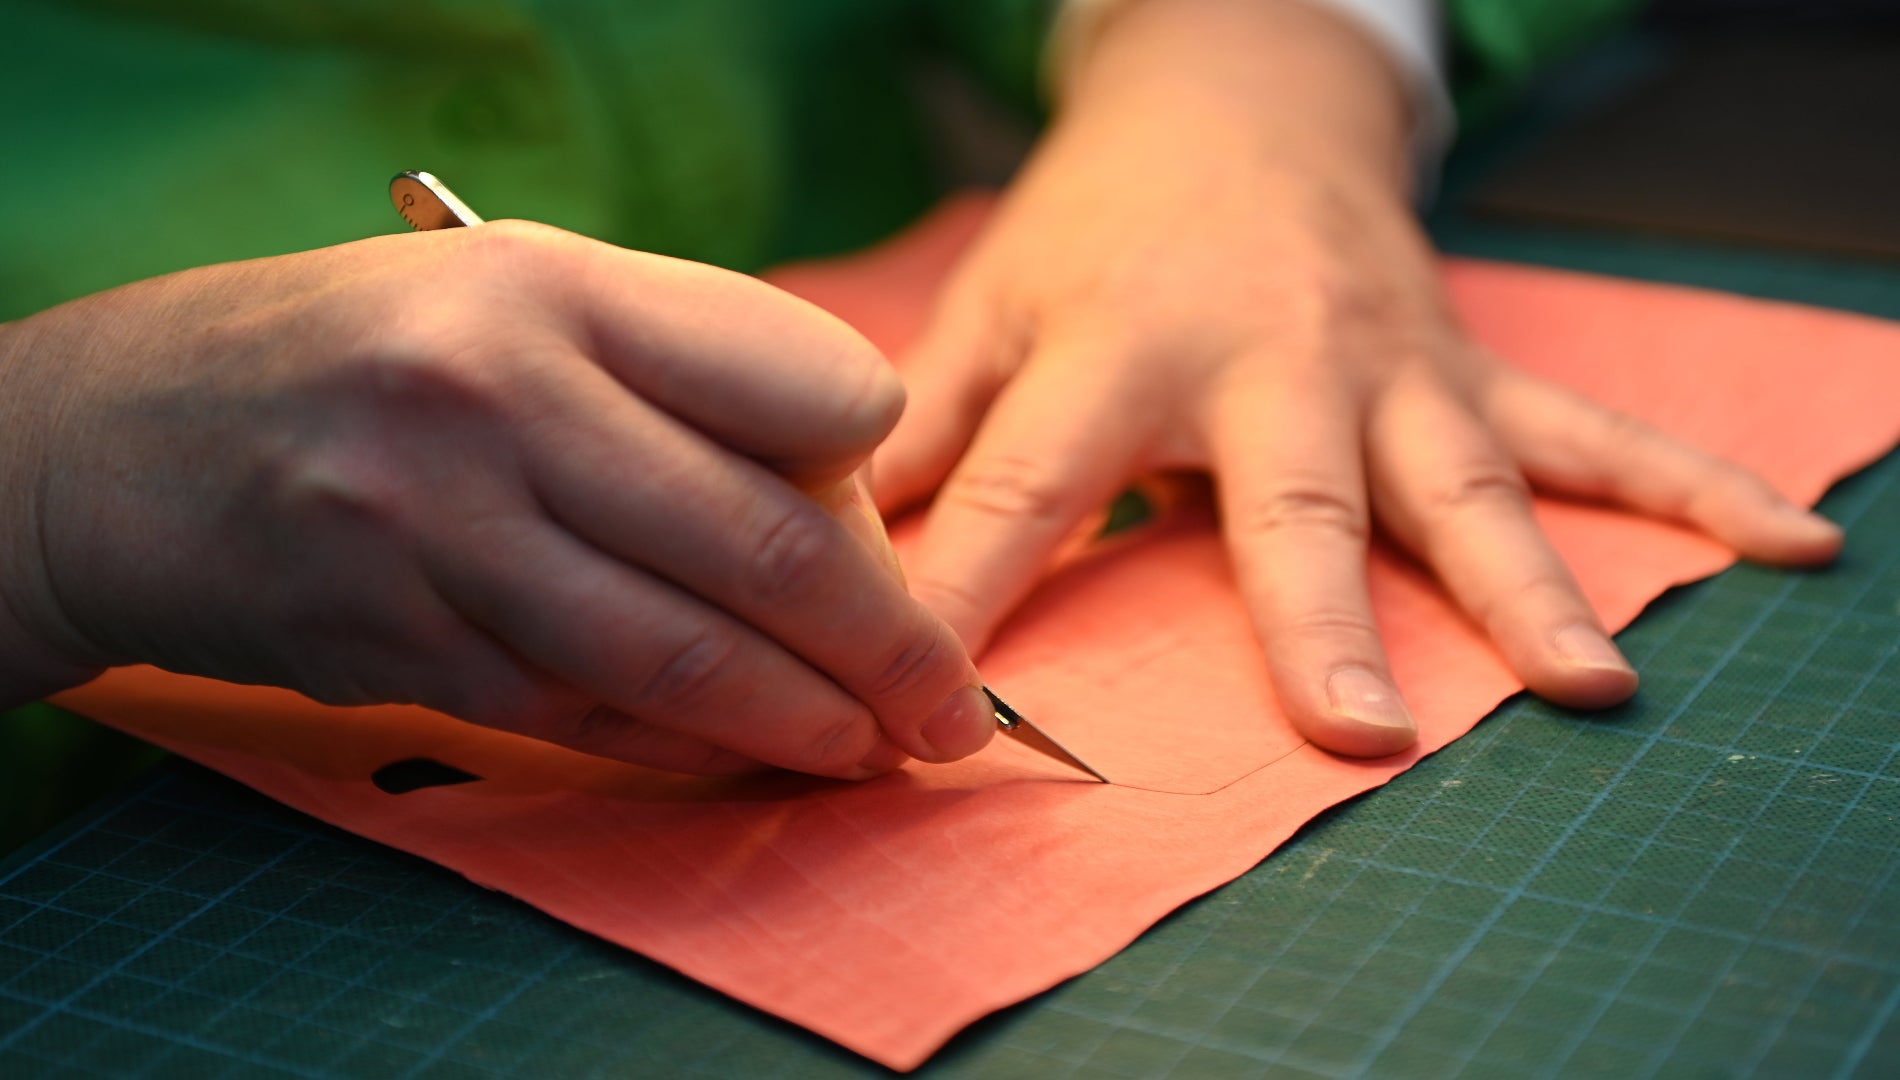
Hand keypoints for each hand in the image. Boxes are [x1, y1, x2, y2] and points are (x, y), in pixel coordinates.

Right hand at [0, 223, 996, 776]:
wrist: (118, 442)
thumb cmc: (361, 354)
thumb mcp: (514, 292)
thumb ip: (677, 372)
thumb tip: (845, 501)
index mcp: (556, 288)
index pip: (807, 385)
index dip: (873, 455)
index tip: (889, 504)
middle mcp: (500, 403)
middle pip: (764, 546)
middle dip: (888, 647)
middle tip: (952, 705)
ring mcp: (440, 535)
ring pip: (682, 659)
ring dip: (804, 723)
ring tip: (876, 748)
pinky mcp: (400, 648)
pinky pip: (585, 716)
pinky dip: (684, 743)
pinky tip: (741, 750)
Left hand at [873, 0, 1840, 755]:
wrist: (1235, 92)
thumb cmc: (1099, 223)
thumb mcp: (994, 301)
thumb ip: (930, 428)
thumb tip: (835, 544)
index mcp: (1119, 349)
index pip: (1026, 494)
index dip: (971, 603)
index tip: (932, 724)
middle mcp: (1268, 361)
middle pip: (1292, 502)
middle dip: (1319, 617)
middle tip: (1355, 731)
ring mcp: (1388, 364)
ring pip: (1467, 483)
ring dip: (1531, 586)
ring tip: (1588, 686)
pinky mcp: (1465, 363)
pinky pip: (1589, 428)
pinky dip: (1690, 493)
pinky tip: (1792, 552)